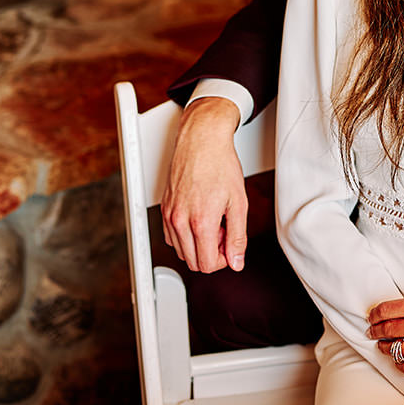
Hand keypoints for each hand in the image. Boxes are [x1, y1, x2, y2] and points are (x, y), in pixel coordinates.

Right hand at [161, 97, 247, 272]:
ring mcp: (169, 214)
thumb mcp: (239, 202)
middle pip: (193, 262)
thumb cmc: (220, 164)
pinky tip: (200, 219)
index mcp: (201, 221)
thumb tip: (236, 262)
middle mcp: (180, 220)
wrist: (202, 140)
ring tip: (213, 222)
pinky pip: (172, 236)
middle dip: (211, 253)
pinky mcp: (164, 208)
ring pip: (181, 251)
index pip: (207, 264)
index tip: (230, 243)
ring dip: (198, 245)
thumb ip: (238, 237)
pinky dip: (185, 236)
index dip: (223, 260)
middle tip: (224, 231)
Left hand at [367, 288, 403, 375]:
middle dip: (376, 331)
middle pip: (388, 330)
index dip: (374, 315)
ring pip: (395, 349)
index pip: (386, 311)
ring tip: (384, 346)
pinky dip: (401, 365)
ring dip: (385, 348)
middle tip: (372, 332)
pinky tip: (400, 361)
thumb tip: (394, 315)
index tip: (372, 317)